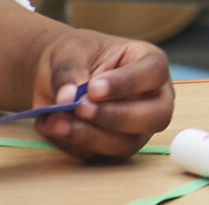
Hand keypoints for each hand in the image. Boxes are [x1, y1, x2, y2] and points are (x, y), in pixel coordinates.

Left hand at [31, 30, 172, 161]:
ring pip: (126, 143)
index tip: (93, 88)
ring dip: (89, 136)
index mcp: (150, 63)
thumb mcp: (69, 53)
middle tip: (80, 107)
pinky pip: (98, 155)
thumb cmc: (76, 56)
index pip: (153, 73)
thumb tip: (66, 99)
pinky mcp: (114, 146)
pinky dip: (72, 143)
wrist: (57, 77)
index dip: (127, 83)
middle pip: (156, 116)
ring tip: (55, 121)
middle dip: (115, 117)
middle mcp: (152, 98)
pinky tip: (52, 126)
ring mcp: (137, 127)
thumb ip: (69, 72)